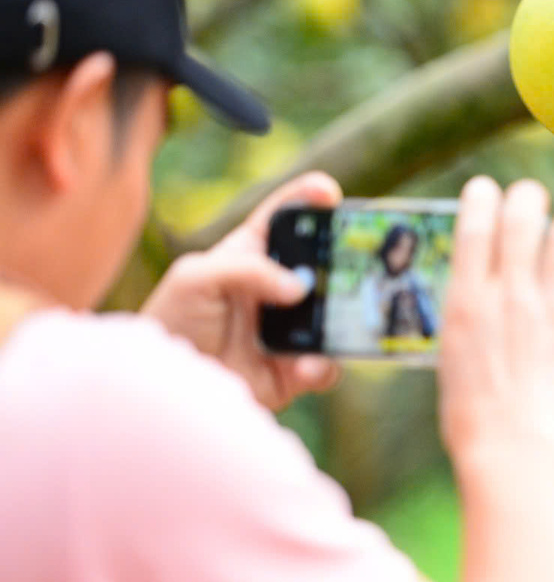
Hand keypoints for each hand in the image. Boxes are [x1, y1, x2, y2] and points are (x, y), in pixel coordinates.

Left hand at [141, 171, 343, 409]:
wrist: (163, 390)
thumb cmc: (170, 324)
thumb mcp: (194, 278)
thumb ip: (247, 270)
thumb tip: (298, 288)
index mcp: (252, 256)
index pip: (285, 219)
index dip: (308, 199)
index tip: (329, 192)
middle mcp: (278, 290)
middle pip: (324, 265)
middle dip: (347, 258)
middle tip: (363, 257)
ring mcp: (291, 330)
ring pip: (336, 316)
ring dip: (343, 316)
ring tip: (339, 317)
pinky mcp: (296, 370)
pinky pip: (326, 365)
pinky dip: (322, 366)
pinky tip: (304, 365)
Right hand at [438, 176, 553, 476]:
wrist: (511, 455)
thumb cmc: (473, 419)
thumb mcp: (452, 358)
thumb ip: (469, 318)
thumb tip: (481, 293)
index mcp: (467, 300)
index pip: (476, 224)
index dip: (484, 196)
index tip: (489, 188)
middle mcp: (511, 295)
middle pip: (523, 216)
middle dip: (529, 197)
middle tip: (534, 200)